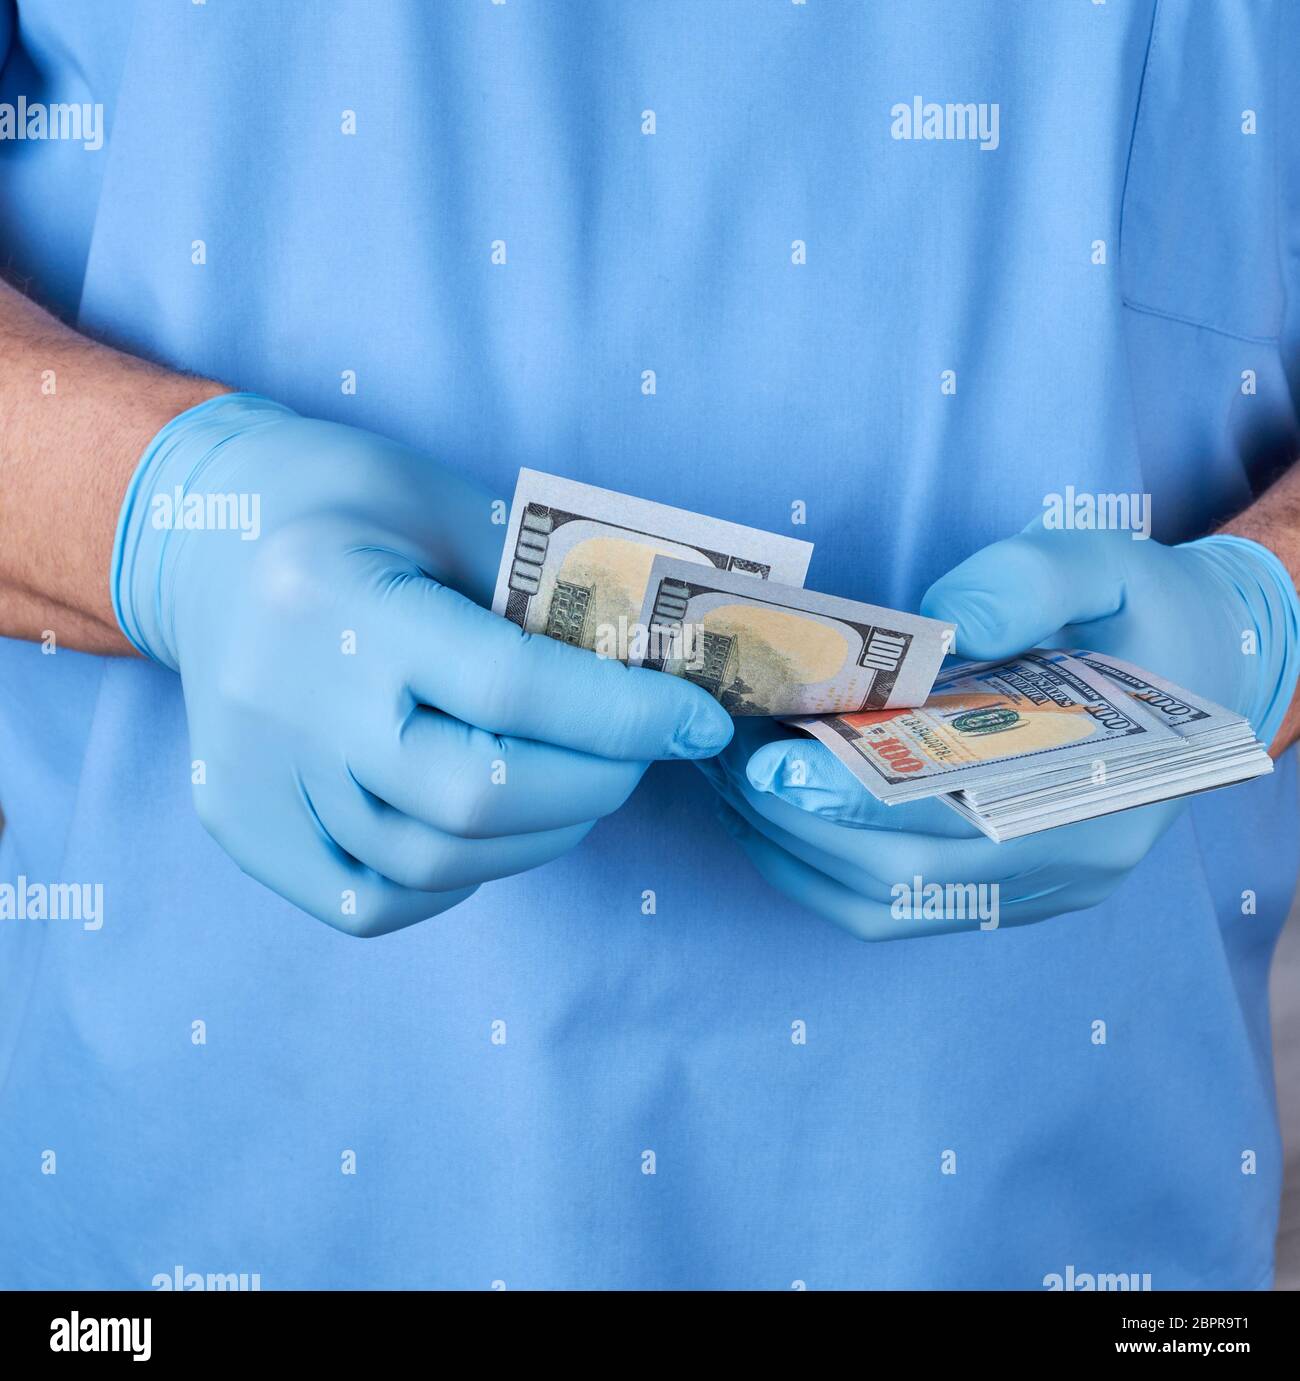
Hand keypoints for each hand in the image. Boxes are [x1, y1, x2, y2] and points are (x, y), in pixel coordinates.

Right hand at [112, 393, 731, 934]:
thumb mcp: (451, 509)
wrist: (207, 535)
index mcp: (333, 597)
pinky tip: (489, 827)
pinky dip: (456, 879)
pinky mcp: (243, 825)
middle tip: (641, 753)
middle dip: (596, 783)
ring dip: (539, 835)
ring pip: (431, 860)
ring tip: (578, 785)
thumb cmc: (347, 507)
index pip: (508, 686)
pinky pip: (370, 900)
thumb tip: (655, 677)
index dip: (625, 716)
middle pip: (473, 796)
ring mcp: (254, 777)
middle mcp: (285, 701)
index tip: (697, 722)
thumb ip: (545, 595)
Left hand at [701, 523, 1299, 941]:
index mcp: (1101, 793)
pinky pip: (889, 906)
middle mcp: (1064, 866)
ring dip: (792, 852)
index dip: (857, 803)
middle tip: (725, 759)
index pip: (959, 826)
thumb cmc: (1145, 618)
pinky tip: (771, 810)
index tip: (770, 764)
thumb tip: (935, 625)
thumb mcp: (1104, 568)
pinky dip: (817, 867)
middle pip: (900, 880)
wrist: (1200, 666)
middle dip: (797, 825)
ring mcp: (1028, 892)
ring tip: (730, 780)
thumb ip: (1029, 582)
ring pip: (881, 908)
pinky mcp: (996, 892)